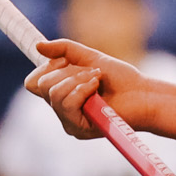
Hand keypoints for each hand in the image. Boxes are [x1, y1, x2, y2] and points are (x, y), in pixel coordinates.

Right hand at [27, 38, 145, 139]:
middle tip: (92, 72)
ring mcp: (68, 121)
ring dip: (77, 79)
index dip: (47, 67)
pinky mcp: (78, 129)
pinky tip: (97, 89)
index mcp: (60, 92)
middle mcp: (60, 109)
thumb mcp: (89, 57)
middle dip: (68, 71)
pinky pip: (66, 104)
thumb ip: (64, 50)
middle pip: (41, 85)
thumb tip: (38, 46)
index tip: (67, 61)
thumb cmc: (120, 78)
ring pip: (53, 94)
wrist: (143, 94)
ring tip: (97, 79)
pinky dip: (82, 90)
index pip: (32, 82)